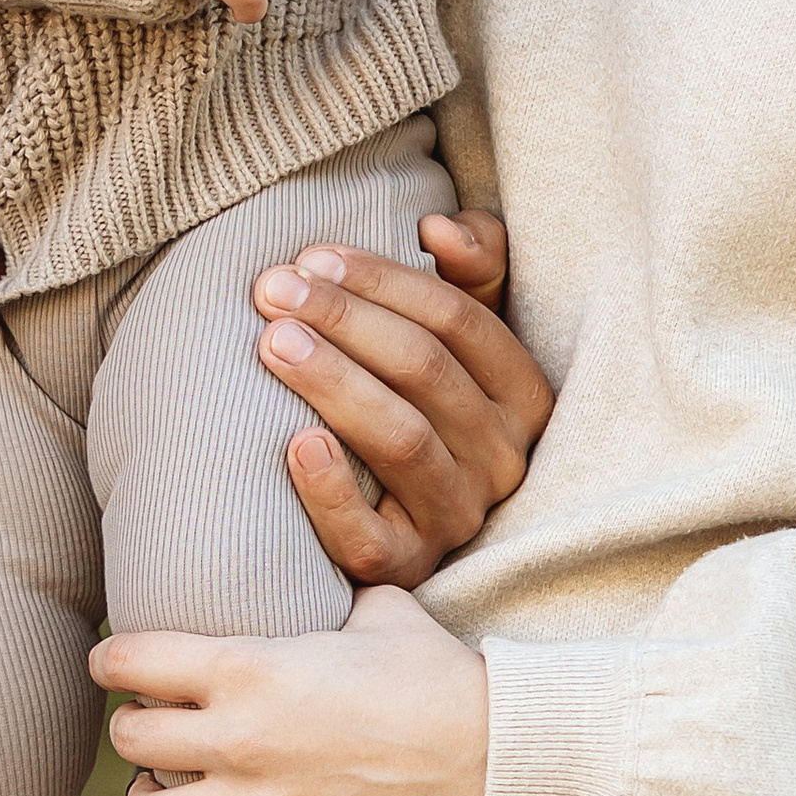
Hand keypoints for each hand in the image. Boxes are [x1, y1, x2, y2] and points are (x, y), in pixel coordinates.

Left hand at [92, 586, 489, 795]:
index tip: (114, 666)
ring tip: (162, 788)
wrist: (490, 756)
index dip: (112, 662)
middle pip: (130, 738)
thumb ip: (323, 590)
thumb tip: (314, 562)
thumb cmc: (435, 675)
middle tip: (153, 724)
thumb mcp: (375, 608)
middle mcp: (238, 738)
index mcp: (248, 667)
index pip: (130, 662)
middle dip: (133, 727)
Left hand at [254, 209, 550, 589]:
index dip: (384, 281)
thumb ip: (472, 265)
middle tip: (273, 290)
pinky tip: (292, 442)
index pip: (458, 321)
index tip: (312, 256)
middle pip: (425, 372)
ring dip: (334, 383)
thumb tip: (438, 227)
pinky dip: (330, 492)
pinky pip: (369, 538)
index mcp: (523, 395)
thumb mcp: (461, 330)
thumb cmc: (420, 398)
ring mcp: (458, 517)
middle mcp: (503, 459)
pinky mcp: (405, 569)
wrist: (389, 510)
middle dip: (345, 320)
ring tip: (272, 342)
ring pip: (401, 440)